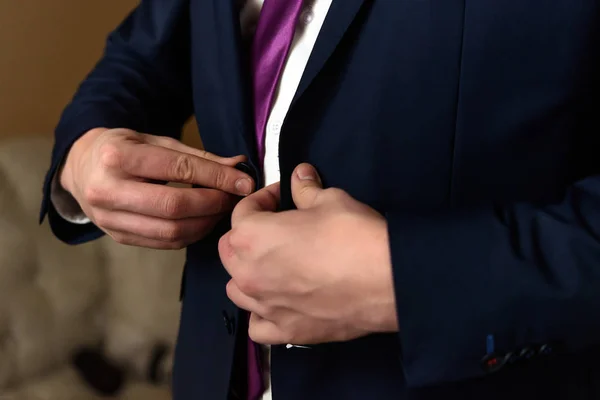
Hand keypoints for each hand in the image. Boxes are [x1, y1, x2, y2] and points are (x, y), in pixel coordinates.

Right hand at [60, 128, 254, 248]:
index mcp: (117, 156)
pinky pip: (164, 243)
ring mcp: (109, 219)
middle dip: (213, 203)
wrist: (82, 168)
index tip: (244, 182)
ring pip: (171, 231)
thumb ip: (196, 156)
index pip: (179, 170)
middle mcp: (108, 190)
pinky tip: (203, 221)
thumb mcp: (155, 141)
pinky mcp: (117, 237)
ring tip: (221, 209)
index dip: (217, 178)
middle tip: (234, 198)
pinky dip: (191, 235)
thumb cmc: (124, 149)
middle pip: (174, 206)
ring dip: (206, 223)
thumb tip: (238, 167)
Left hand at [219, 163, 397, 344]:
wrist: (386, 280)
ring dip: (248, 274)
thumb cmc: (353, 235)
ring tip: (274, 266)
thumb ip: (306, 189)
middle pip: (230, 251)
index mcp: (251, 236)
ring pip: (237, 289)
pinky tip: (278, 304)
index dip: (263, 199)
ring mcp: (265, 306)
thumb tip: (300, 175)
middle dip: (247, 236)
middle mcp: (249, 273)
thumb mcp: (330, 200)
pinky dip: (262, 315)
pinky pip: (257, 327)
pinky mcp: (285, 331)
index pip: (242, 212)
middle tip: (275, 228)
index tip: (281, 197)